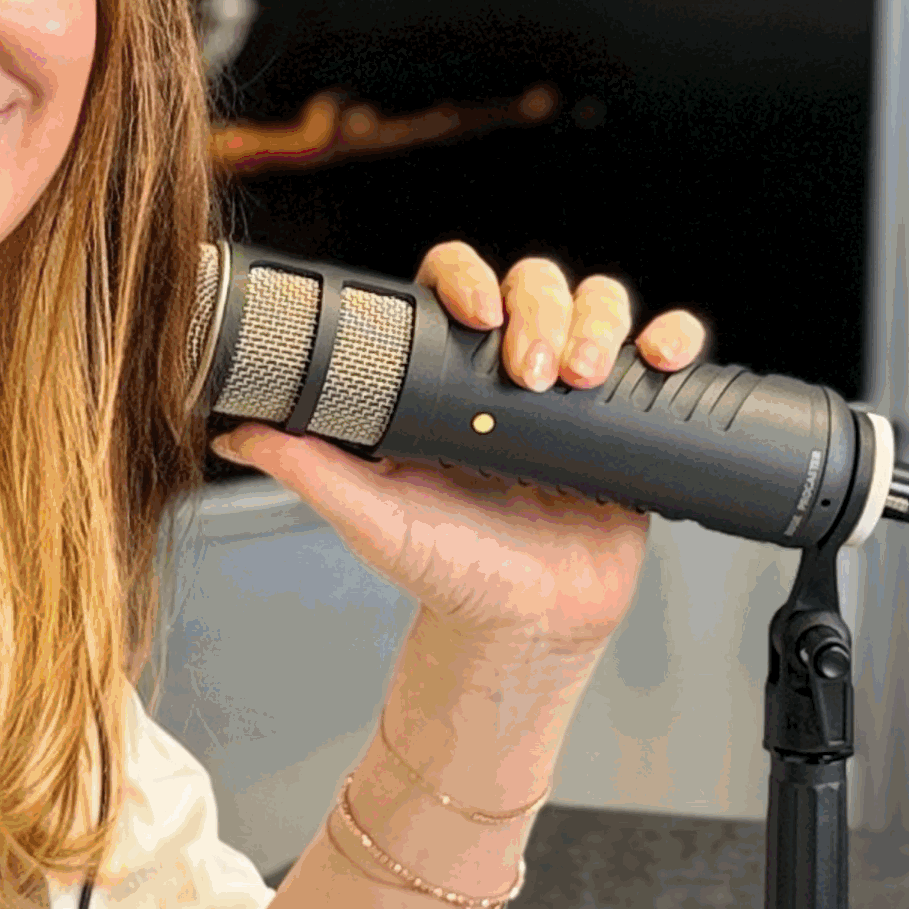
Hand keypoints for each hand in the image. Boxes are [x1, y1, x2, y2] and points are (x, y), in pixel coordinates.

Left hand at [212, 244, 708, 651]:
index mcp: (448, 376)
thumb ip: (309, 468)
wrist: (523, 628)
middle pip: (536, 282)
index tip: (476, 318)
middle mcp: (510, 373)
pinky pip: (660, 358)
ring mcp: (574, 392)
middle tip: (532, 371)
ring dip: (600, 320)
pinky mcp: (628, 422)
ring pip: (599, 304)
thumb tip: (238, 431)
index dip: (469, 281)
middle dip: (541, 309)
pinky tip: (660, 361)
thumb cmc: (448, 569)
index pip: (456, 288)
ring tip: (584, 378)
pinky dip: (671, 342)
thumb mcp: (371, 516)